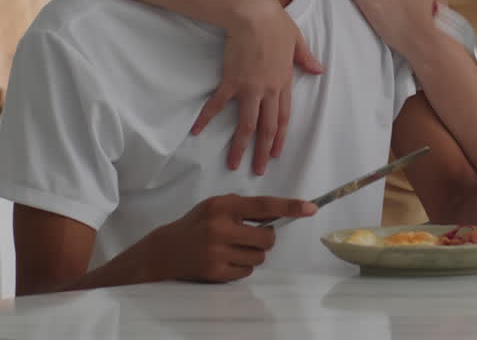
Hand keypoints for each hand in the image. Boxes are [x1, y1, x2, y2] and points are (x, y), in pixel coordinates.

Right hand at [154, 194, 315, 282]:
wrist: (165, 250)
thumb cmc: (196, 224)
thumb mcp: (216, 206)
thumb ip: (244, 208)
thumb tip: (279, 213)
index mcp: (223, 206)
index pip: (264, 205)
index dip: (290, 207)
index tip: (311, 208)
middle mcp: (221, 228)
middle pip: (267, 238)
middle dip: (266, 239)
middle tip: (252, 236)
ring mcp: (218, 252)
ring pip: (259, 257)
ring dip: (253, 254)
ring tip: (234, 248)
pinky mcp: (215, 272)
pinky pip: (247, 271)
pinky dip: (242, 267)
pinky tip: (226, 260)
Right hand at [191, 0, 324, 176]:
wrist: (254, 15)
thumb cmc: (276, 24)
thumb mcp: (297, 41)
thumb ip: (306, 59)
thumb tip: (318, 70)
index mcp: (284, 83)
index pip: (283, 118)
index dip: (280, 138)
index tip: (276, 154)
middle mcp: (268, 91)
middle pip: (267, 128)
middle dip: (263, 152)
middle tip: (258, 170)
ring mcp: (249, 88)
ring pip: (247, 124)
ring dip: (240, 146)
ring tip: (233, 163)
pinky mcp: (231, 81)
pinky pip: (219, 104)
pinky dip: (207, 118)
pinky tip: (197, 130)